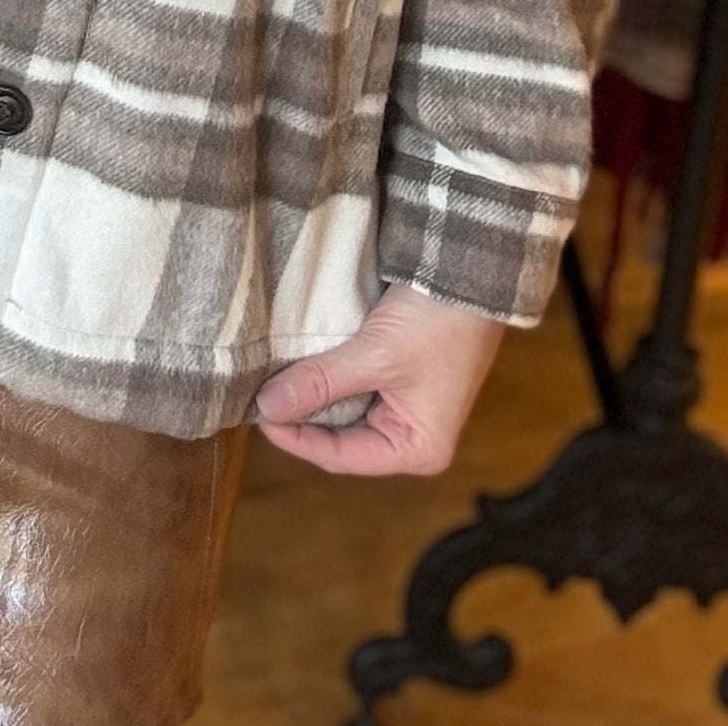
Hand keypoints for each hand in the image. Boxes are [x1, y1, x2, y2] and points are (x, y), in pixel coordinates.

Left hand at [253, 283, 504, 476]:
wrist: (469, 270)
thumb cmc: (436, 322)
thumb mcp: (375, 355)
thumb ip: (321, 382)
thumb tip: (268, 407)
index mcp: (417, 449)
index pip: (341, 456)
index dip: (296, 438)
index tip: (258, 413)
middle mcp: (412, 436)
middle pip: (341, 438)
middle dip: (302, 419)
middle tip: (259, 397)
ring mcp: (406, 407)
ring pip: (344, 412)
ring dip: (313, 397)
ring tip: (273, 382)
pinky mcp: (399, 378)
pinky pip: (354, 388)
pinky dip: (328, 378)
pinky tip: (301, 366)